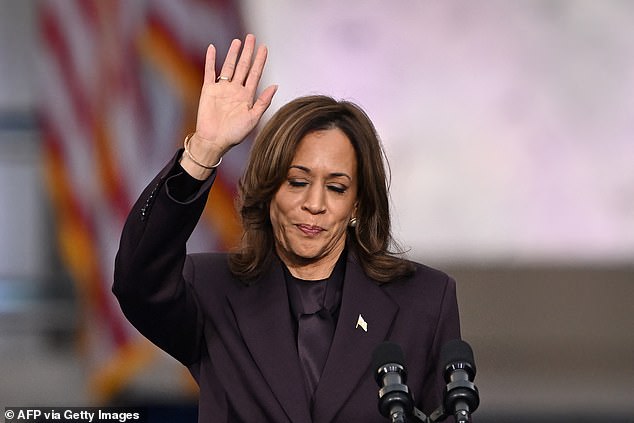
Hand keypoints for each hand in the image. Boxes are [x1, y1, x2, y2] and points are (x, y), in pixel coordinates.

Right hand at [183, 34, 276, 177]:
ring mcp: (222, 88)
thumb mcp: (253, 118)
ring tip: (238, 41)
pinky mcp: (208, 90)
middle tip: (252, 37)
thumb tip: (275, 85)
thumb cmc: (234, 134)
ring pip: (228, 66)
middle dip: (248, 52)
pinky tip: (212, 48)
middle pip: (243, 66)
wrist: (214, 141)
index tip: (264, 48)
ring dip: (232, 54)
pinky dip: (210, 60)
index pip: (255, 74)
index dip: (260, 61)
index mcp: (247, 96)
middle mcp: (235, 90)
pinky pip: (210, 72)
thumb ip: (263, 102)